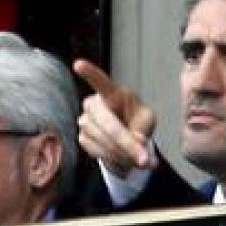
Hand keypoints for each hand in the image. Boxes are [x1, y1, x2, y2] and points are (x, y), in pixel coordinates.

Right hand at [75, 59, 157, 178]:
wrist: (125, 138)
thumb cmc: (137, 121)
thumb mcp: (147, 121)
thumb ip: (143, 129)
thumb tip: (136, 144)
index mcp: (113, 93)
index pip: (101, 82)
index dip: (90, 73)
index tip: (78, 64)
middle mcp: (94, 104)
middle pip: (108, 125)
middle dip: (128, 145)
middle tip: (145, 160)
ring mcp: (84, 121)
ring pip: (104, 142)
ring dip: (124, 154)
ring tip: (138, 159)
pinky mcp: (81, 138)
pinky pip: (99, 153)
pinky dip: (114, 159)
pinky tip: (122, 157)